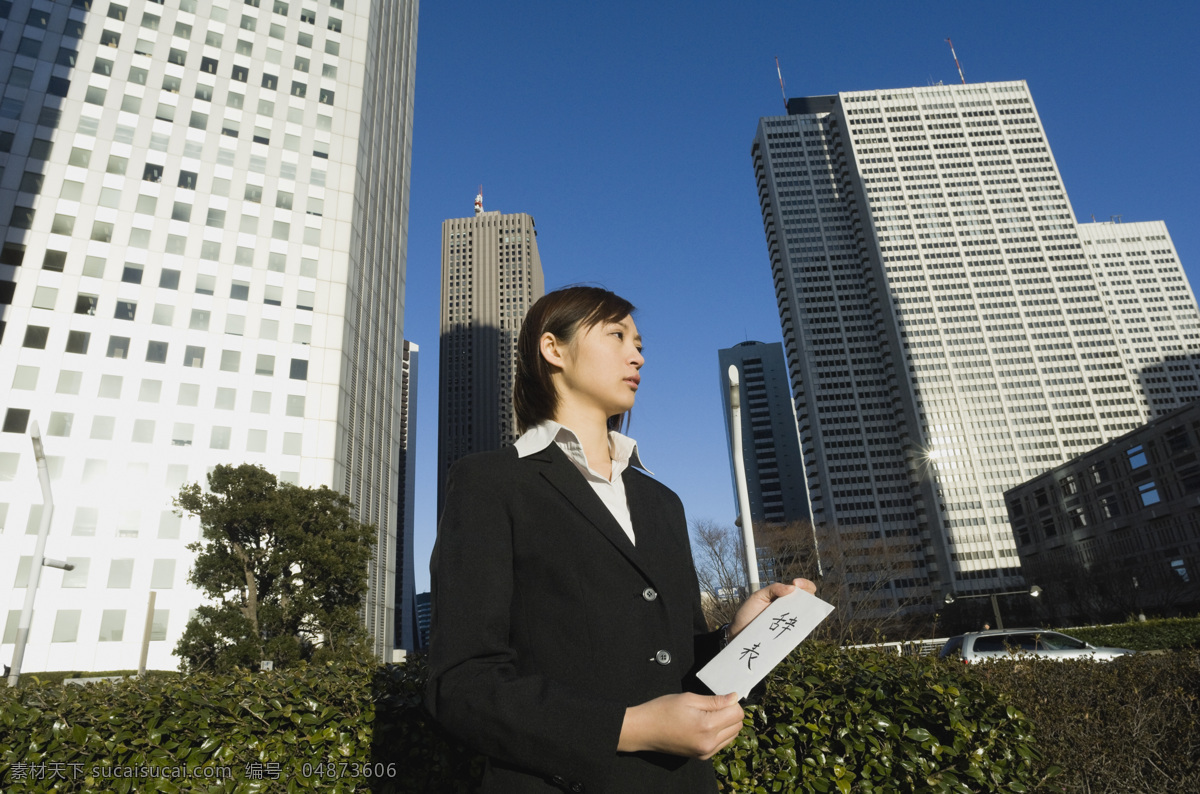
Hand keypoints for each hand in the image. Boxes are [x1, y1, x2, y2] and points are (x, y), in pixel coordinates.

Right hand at [618, 692, 743, 758]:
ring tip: (708, 715)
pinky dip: (719, 734)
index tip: (722, 697)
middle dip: (731, 713)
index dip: (732, 703)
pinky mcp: (701, 757)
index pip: (737, 714)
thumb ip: (715, 700)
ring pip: (732, 736)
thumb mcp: (688, 698)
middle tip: (714, 705)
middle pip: (737, 726)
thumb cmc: (662, 710)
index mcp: (707, 726)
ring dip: (726, 724)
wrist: (644, 730)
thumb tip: (735, 698)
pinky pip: (721, 744)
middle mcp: (709, 743)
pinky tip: (705, 725)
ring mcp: (705, 752)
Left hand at [728, 578, 816, 640]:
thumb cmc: (748, 613)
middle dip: (808, 592)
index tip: (796, 583)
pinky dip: (802, 626)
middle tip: (801, 592)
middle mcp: (788, 609)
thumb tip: (792, 588)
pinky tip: (799, 622)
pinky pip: (799, 631)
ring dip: (807, 609)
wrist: (738, 633)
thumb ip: (773, 589)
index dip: (803, 584)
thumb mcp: (758, 597)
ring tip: (802, 606)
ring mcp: (788, 622)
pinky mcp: (787, 635)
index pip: (799, 588)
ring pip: (805, 615)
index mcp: (782, 597)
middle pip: (806, 599)